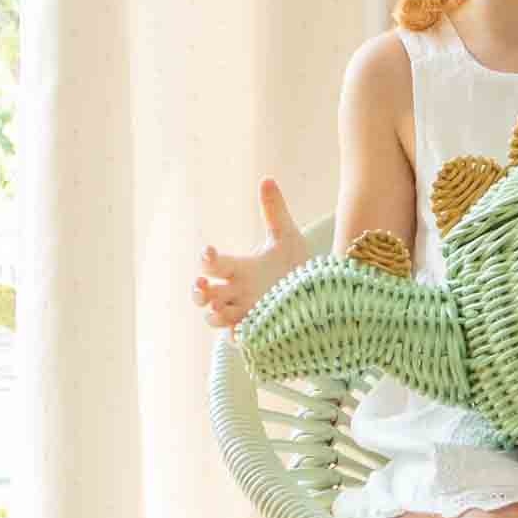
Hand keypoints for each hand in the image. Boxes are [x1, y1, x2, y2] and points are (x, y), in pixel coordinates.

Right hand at [192, 178, 310, 327]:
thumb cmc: (296, 265)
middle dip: (198, 293)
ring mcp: (245, 313)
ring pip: (215, 319)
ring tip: (219, 310)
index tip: (208, 251)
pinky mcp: (259, 331)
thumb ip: (274, 211)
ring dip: (213, 315)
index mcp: (238, 269)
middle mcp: (235, 293)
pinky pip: (240, 338)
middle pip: (204, 295)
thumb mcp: (286, 237)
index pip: (212, 265)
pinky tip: (241, 333)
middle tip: (202, 287)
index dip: (206, 259)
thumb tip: (267, 179)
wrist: (320, 291)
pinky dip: (238, 336)